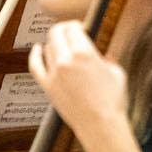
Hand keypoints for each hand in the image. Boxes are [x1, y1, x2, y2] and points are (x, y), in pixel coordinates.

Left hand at [29, 23, 130, 137]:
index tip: (81, 28)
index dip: (77, 25)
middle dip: (64, 29)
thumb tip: (104, 55)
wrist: (101, 126)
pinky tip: (37, 49)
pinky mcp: (48, 87)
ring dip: (55, 43)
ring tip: (62, 45)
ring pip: (47, 48)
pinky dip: (35, 55)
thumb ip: (108, 59)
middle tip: (70, 31)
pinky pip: (35, 66)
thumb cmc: (112, 102)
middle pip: (56, 33)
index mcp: (84, 53)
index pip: (73, 28)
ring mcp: (54, 74)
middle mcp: (66, 61)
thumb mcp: (117, 73)